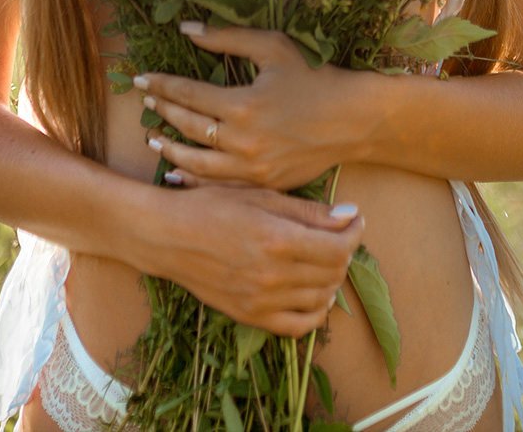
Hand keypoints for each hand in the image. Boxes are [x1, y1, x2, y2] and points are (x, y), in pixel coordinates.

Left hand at [134, 22, 364, 191]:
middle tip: (145, 103)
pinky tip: (178, 174)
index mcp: (242, 105)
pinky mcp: (264, 184)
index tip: (142, 79)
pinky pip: (220, 185)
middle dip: (162, 112)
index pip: (187, 95)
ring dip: (170, 150)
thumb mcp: (273, 47)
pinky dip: (194, 179)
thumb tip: (186, 29)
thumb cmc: (315, 77)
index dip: (161, 85)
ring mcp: (252, 167)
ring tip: (153, 138)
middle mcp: (242, 141)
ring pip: (197, 163)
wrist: (354, 120)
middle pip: (188, 127)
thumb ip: (227, 38)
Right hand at [143, 185, 363, 336]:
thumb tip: (350, 216)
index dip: (355, 233)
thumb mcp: (261, 196)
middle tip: (338, 236)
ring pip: (321, 299)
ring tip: (325, 260)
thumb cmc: (212, 206)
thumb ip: (308, 211)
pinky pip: (297, 326)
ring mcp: (261, 300)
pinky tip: (314, 293)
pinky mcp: (249, 316)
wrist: (167, 236)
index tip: (354, 221)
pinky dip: (314, 312)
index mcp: (278, 239)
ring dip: (332, 278)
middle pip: (334, 272)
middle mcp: (273, 275)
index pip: (339, 247)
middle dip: (344, 252)